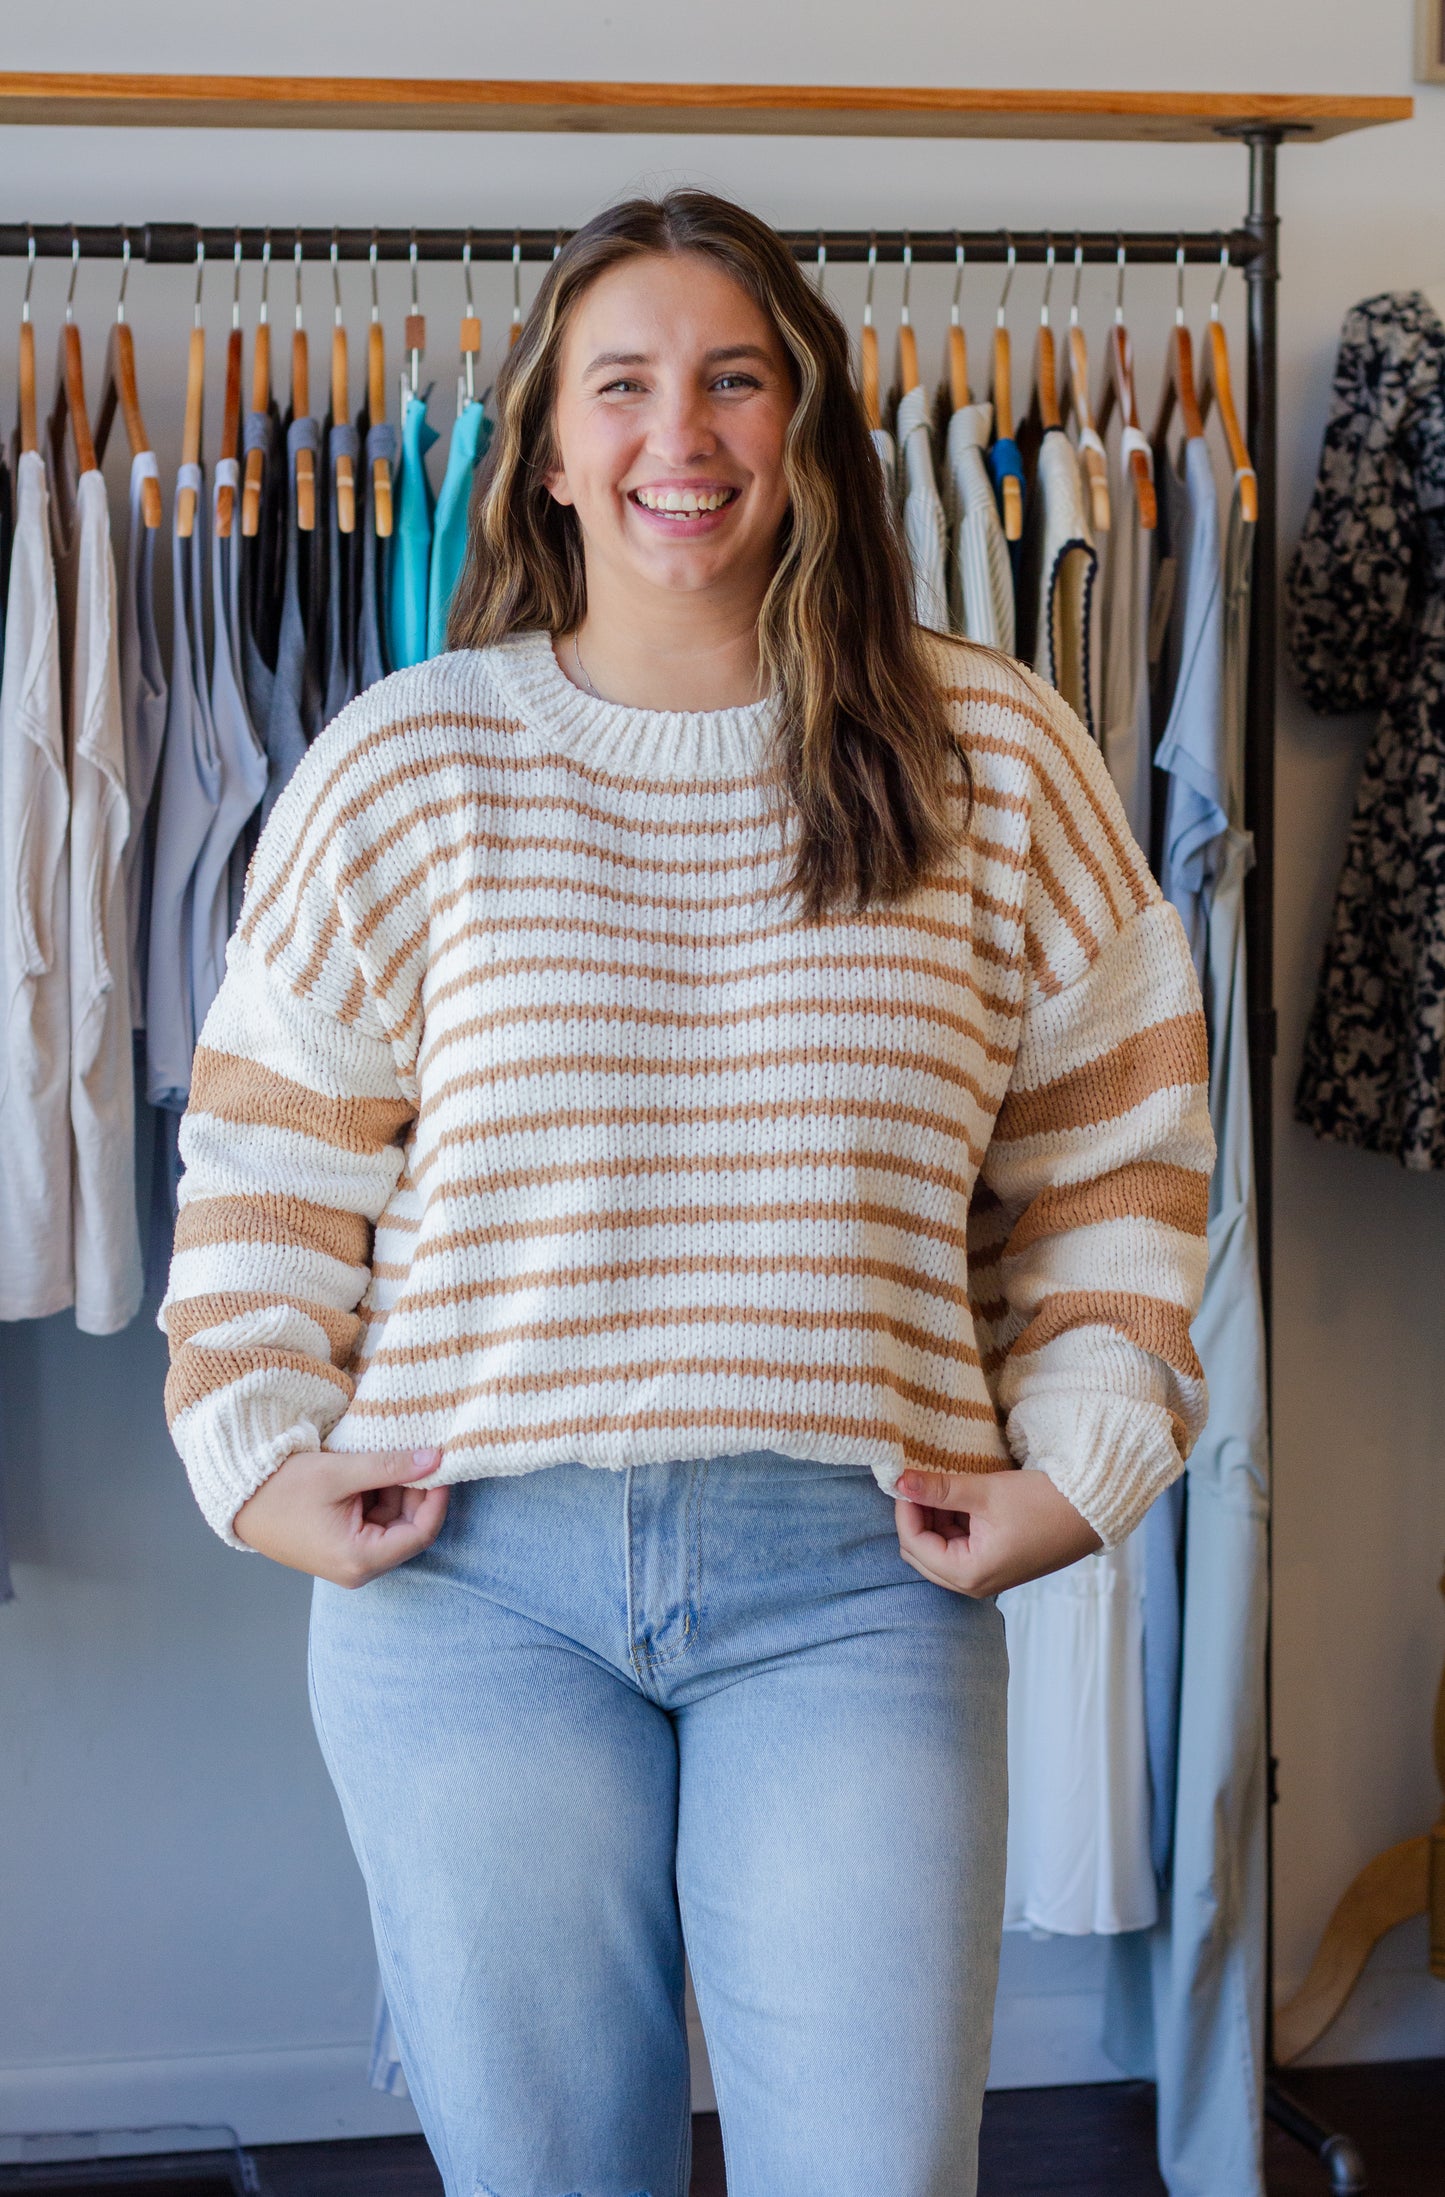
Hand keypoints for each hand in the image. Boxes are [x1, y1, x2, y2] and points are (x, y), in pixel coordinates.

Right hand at [233, 1446, 449, 1587]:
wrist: (238, 1500)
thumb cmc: (282, 1489)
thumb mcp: (340, 1473)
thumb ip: (390, 1466)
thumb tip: (436, 1459)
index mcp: (360, 1559)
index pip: (421, 1532)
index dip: (437, 1497)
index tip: (441, 1464)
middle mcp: (359, 1568)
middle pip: (410, 1528)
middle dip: (416, 1490)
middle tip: (419, 1452)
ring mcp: (351, 1559)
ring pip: (394, 1522)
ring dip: (397, 1490)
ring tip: (389, 1456)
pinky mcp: (343, 1547)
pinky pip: (375, 1522)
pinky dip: (380, 1495)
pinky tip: (372, 1469)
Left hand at [894, 1466, 1101, 1597]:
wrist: (1092, 1510)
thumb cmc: (1043, 1502)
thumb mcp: (985, 1493)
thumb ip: (939, 1489)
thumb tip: (899, 1480)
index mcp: (969, 1573)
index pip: (914, 1543)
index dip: (905, 1509)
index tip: (905, 1477)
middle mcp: (974, 1583)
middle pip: (921, 1552)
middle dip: (917, 1517)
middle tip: (921, 1481)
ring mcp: (986, 1576)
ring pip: (939, 1549)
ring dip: (934, 1519)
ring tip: (943, 1484)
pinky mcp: (996, 1564)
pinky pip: (959, 1547)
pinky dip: (953, 1523)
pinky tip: (960, 1496)